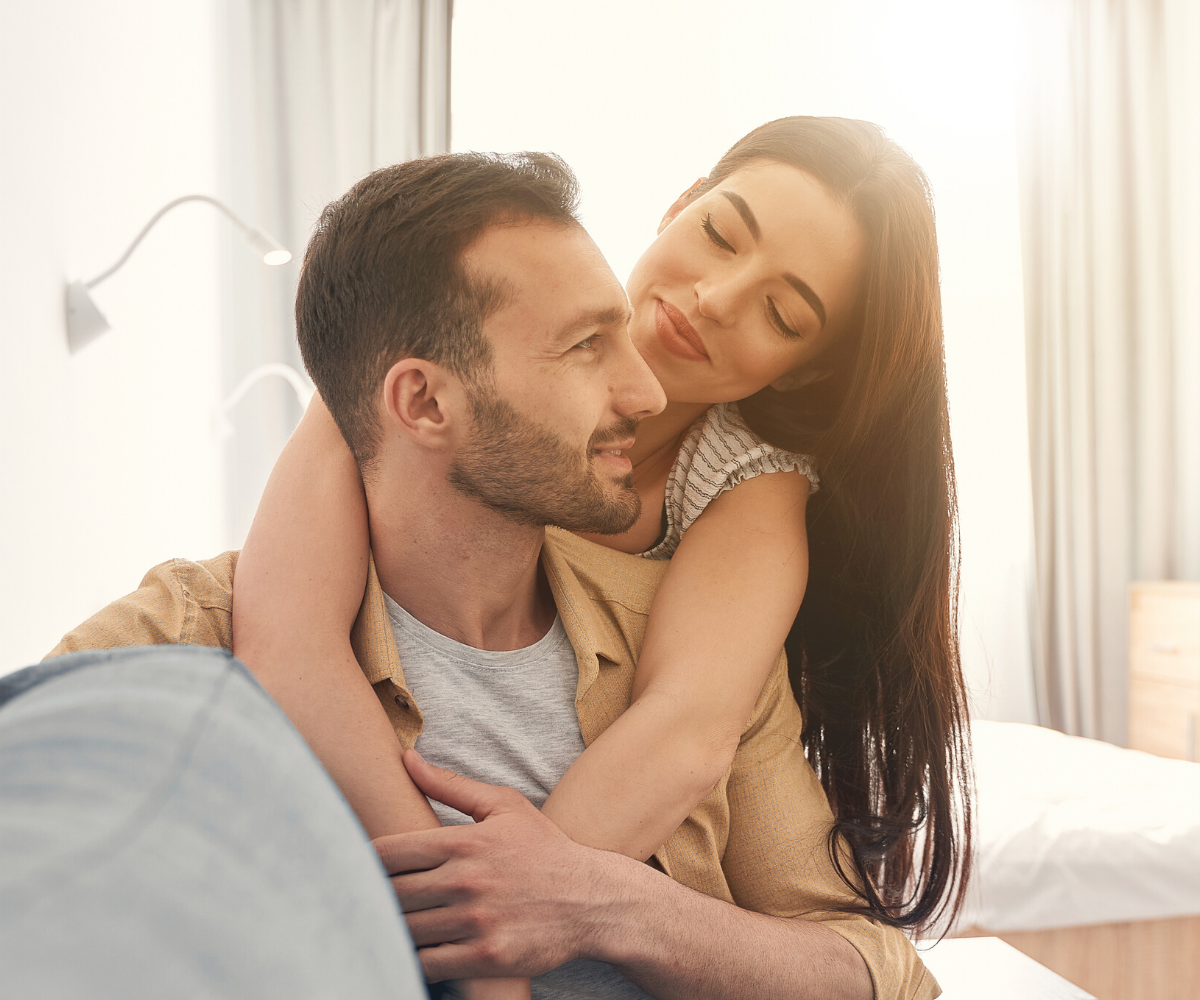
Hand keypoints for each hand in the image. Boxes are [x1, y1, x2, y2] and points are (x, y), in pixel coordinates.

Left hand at [374, 751, 625, 981]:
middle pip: (390, 894)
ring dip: (391, 929)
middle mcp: (466, 881)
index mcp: (463, 842)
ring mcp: (476, 922)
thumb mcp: (504, 806)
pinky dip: (415, 959)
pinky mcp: (486, 958)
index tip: (353, 865)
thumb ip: (450, 785)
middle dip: (371, 896)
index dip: (363, 861)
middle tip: (360, 898)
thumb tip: (407, 758)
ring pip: (406, 931)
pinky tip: (417, 948)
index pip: (388, 853)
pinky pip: (428, 964)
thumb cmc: (544, 849)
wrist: (592, 900)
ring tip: (384, 924)